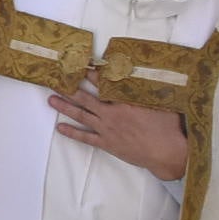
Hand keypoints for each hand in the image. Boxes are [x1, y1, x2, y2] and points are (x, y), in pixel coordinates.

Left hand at [51, 79, 188, 180]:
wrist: (166, 153)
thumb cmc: (167, 128)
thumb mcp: (161, 102)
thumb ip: (149, 90)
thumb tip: (150, 76)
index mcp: (124, 101)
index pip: (102, 84)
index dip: (90, 74)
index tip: (79, 66)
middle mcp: (111, 113)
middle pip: (85, 98)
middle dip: (69, 88)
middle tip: (55, 80)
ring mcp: (107, 129)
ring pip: (81, 115)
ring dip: (65, 107)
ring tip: (50, 99)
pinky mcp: (107, 143)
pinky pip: (85, 138)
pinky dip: (72, 133)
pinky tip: (60, 128)